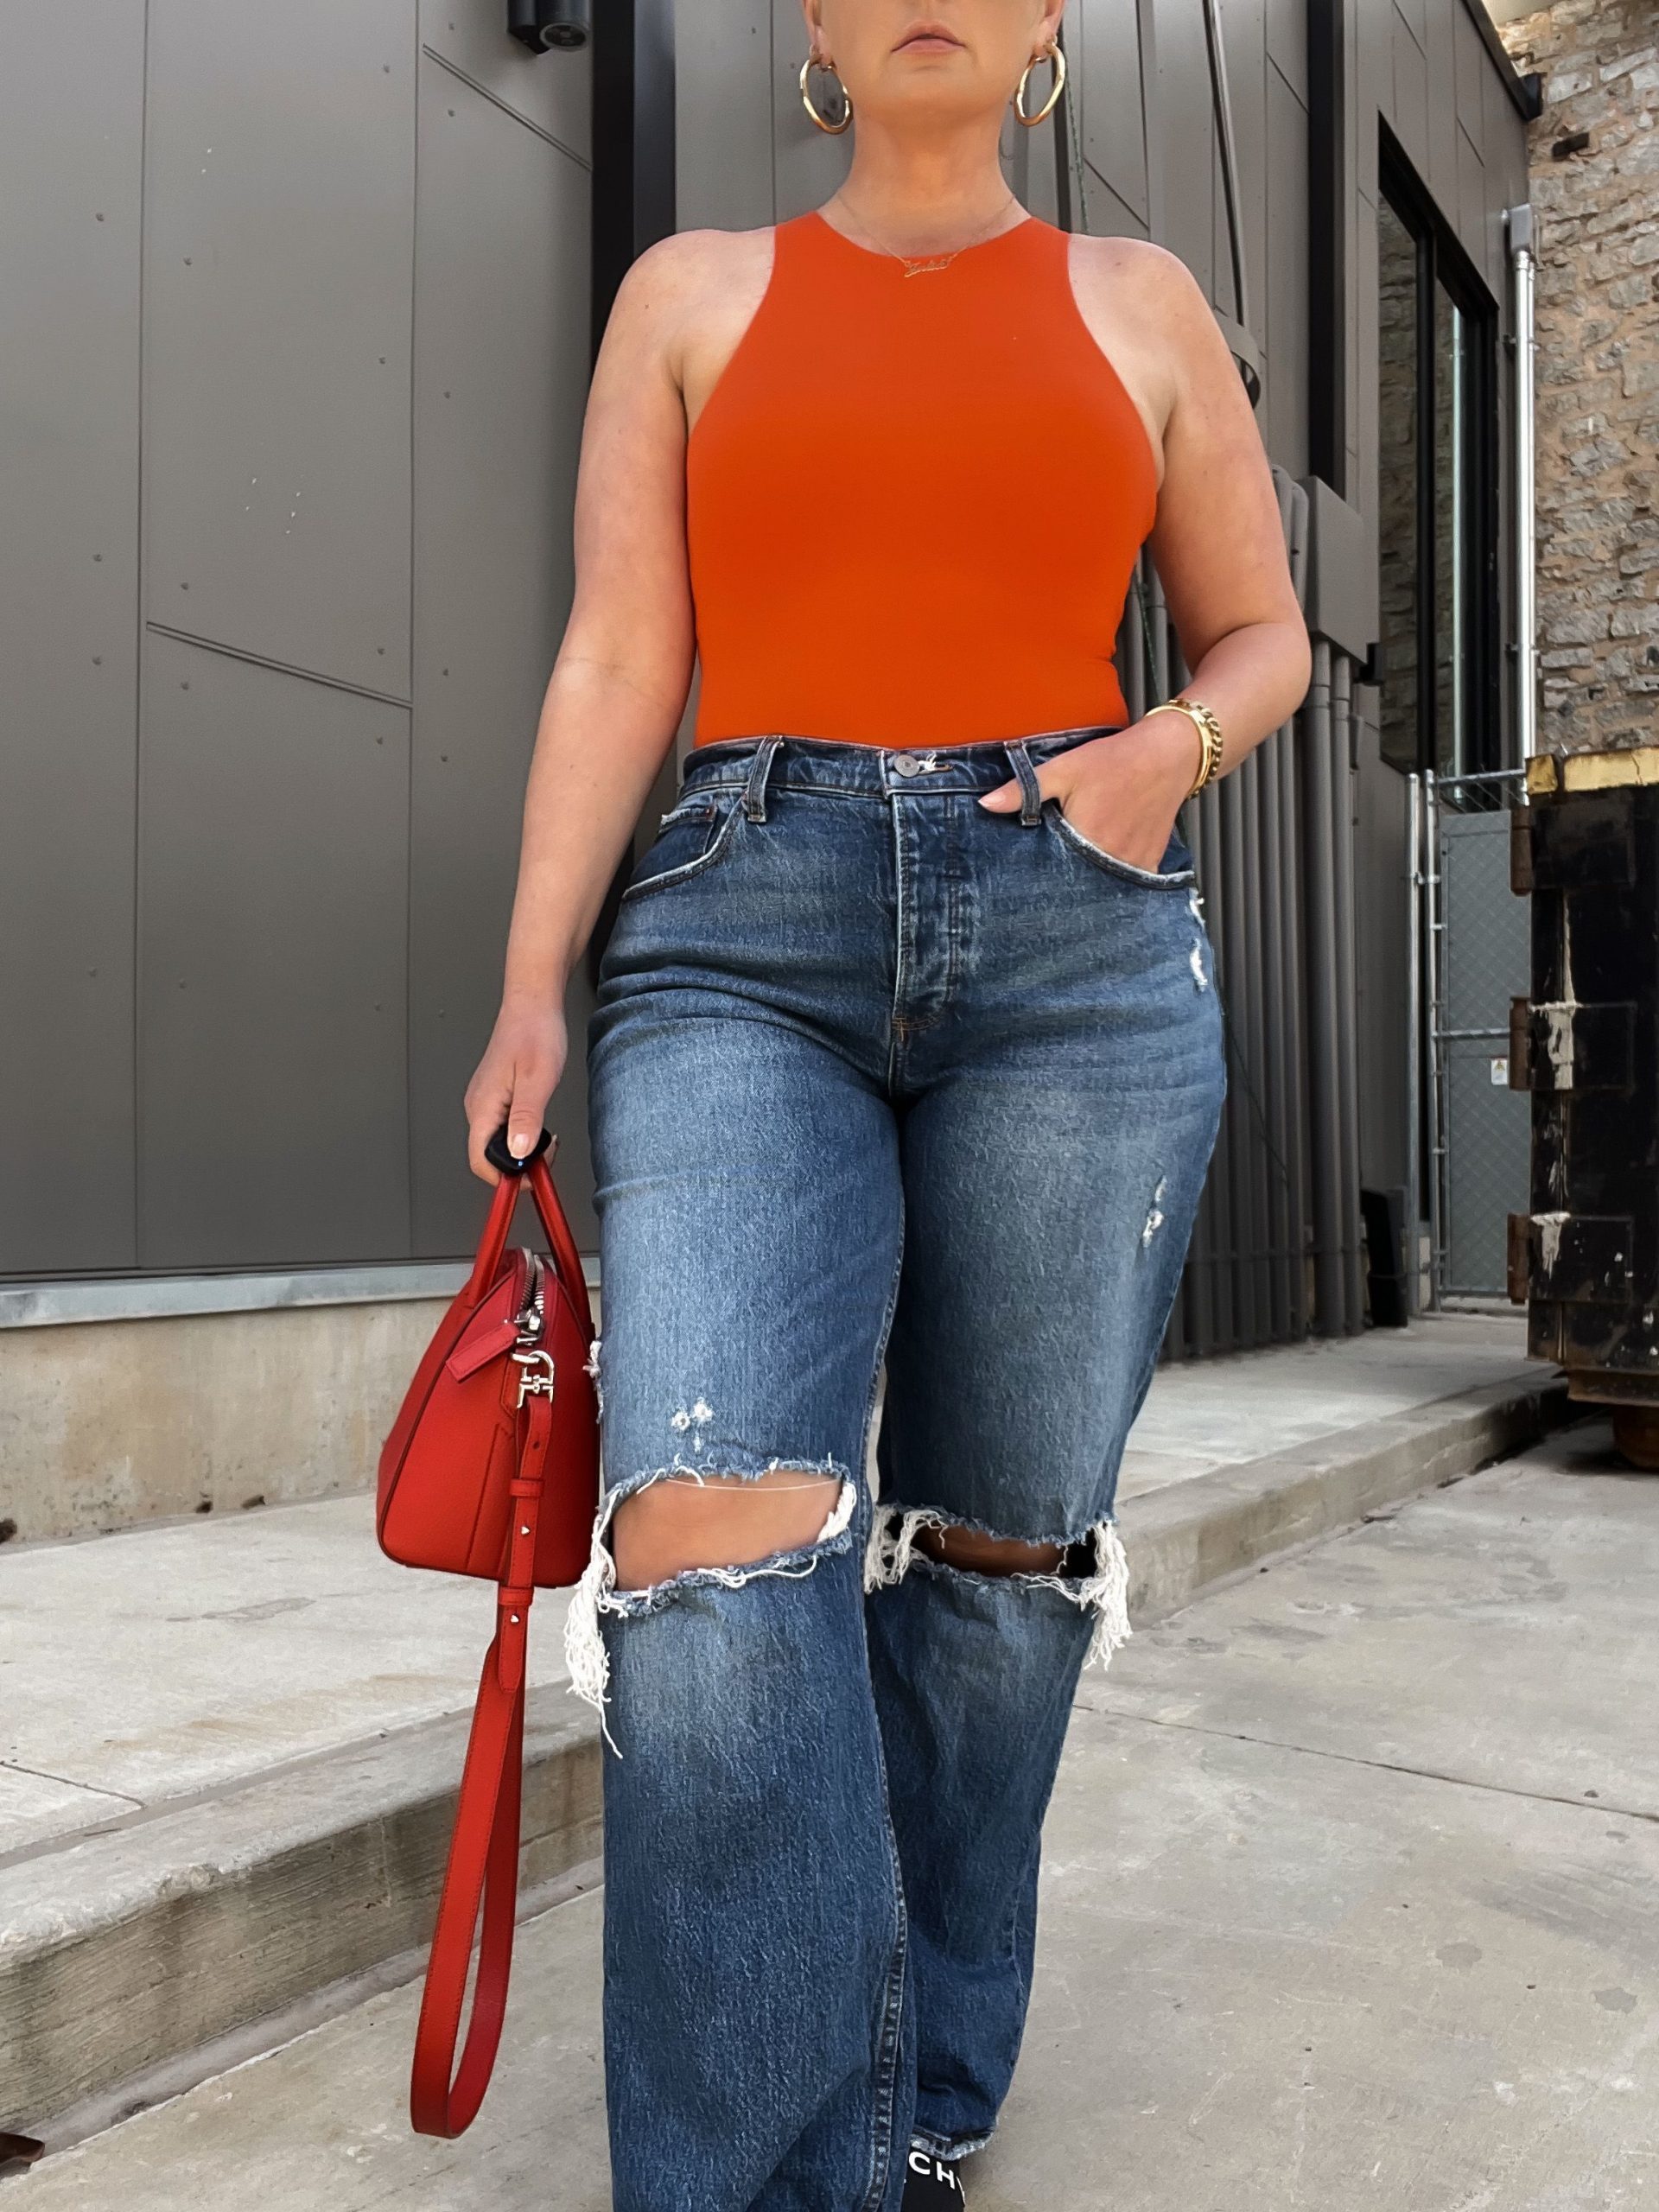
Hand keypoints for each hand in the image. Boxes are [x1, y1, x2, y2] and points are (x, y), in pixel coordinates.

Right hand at [464, 998, 568, 1184]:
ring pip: (497, 1144)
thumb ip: (526, 1117)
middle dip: (517, 1166)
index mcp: (483, 1105)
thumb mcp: (538, 1079)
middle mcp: (479, 1106)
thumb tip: (519, 1151)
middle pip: (488, 1157)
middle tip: (548, 1155)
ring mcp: (486, 1102)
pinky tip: (539, 1126)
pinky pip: (502, 1129)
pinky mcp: (495, 1097)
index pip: (480, 1160)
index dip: (505, 1177)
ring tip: (547, 1140)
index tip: (532, 1179)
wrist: (532, 1005)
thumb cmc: (534, 1033)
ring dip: (522, 1150)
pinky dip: (522, 1136)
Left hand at [977, 714, 1201, 871]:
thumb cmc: (1115, 760)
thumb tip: (986, 804)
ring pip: (1100, 885)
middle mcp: (1111, 859)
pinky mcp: (1148, 865)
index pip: (1050, 871)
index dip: (1036, 873)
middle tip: (1045, 878)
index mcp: (1086, 839)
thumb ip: (1025, 789)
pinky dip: (1110, 879)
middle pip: (1076, 882)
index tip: (1022, 877)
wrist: (1169, 755)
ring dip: (1086, 880)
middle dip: (1060, 880)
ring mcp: (1133, 866)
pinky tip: (1099, 869)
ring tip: (1073, 871)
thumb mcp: (1064, 768)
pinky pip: (1124, 883)